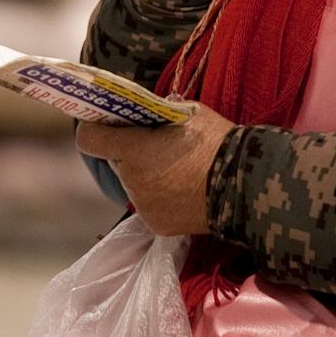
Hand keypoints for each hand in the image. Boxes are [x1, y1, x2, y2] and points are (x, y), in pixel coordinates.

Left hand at [76, 104, 235, 235]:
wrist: (245, 188)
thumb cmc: (218, 144)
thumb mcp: (191, 113)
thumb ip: (163, 111)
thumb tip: (152, 111)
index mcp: (134, 149)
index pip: (90, 139)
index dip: (96, 130)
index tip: (106, 126)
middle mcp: (132, 180)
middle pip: (117, 162)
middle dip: (131, 154)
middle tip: (158, 147)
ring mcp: (143, 206)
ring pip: (134, 185)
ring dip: (147, 176)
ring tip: (178, 171)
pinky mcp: (156, 225)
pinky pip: (149, 205)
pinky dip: (161, 198)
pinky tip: (184, 191)